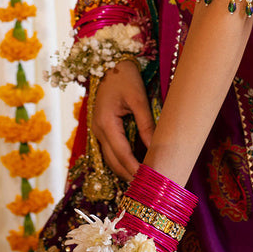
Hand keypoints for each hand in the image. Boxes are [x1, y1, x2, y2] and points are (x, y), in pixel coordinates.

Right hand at [92, 59, 154, 179]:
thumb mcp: (138, 99)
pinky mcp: (100, 128)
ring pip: (109, 159)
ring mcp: (96, 130)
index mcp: (106, 123)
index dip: (134, 169)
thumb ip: (146, 124)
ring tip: (142, 182)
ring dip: (124, 171)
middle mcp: (97, 130)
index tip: (147, 182)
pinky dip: (120, 161)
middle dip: (129, 175)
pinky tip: (133, 166)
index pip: (122, 154)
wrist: (109, 62)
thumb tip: (155, 148)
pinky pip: (109, 151)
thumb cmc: (125, 77)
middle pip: (113, 161)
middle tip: (147, 189)